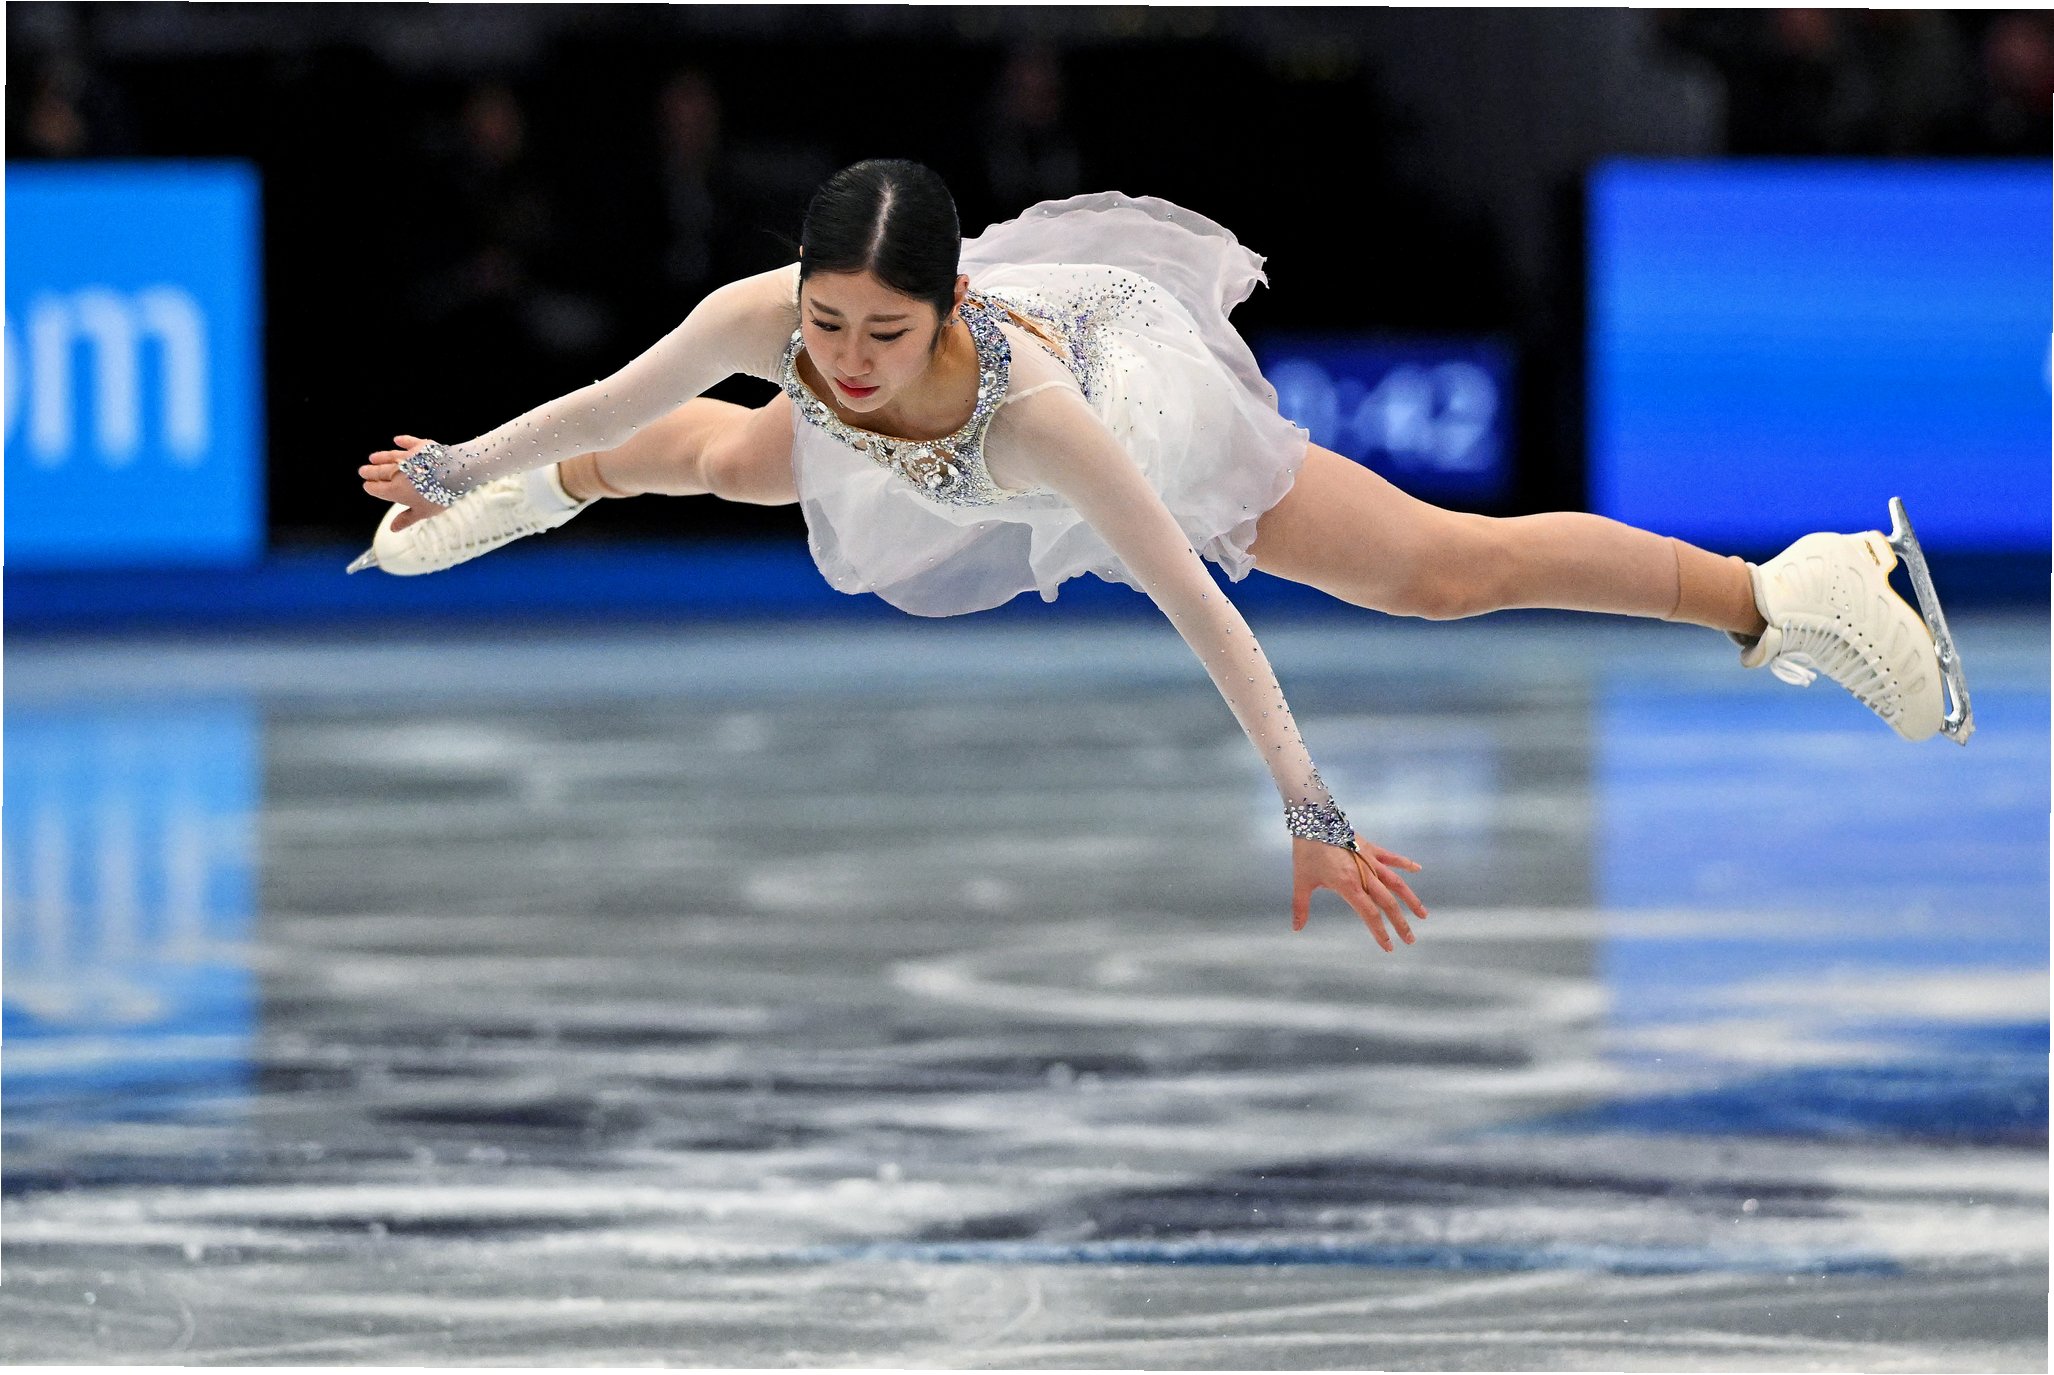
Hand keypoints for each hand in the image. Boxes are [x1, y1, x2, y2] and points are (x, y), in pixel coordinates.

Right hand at [358, 435, 447, 531]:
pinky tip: (396, 440)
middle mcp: (398, 472)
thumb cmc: (439, 496)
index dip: (371, 488)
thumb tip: (393, 528)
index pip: (378, 489)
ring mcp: (409, 458)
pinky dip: (403, 441)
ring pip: (390, 457)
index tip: (366, 486)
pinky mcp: (421, 447)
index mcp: (396, 490)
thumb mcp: (422, 512)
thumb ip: (406, 519)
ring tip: (372, 457)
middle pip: (380, 472)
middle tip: (362, 470)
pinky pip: (409, 442)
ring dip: (380, 457)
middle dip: (370, 472)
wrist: (454, 474)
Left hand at [1290, 834, 1427, 949]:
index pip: (1370, 913)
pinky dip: (1405, 863)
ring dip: (1410, 899)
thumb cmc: (1306, 851)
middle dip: (1400, 923)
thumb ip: (1301, 906)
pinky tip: (1418, 869)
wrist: (1312, 819)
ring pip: (1396, 883)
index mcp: (1348, 885)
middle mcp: (1364, 874)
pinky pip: (1391, 857)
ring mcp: (1369, 860)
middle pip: (1387, 902)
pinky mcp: (1370, 847)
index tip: (1389, 946)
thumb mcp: (1301, 880)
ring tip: (1423, 914)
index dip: (1380, 931)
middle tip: (1410, 940)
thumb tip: (1296, 928)